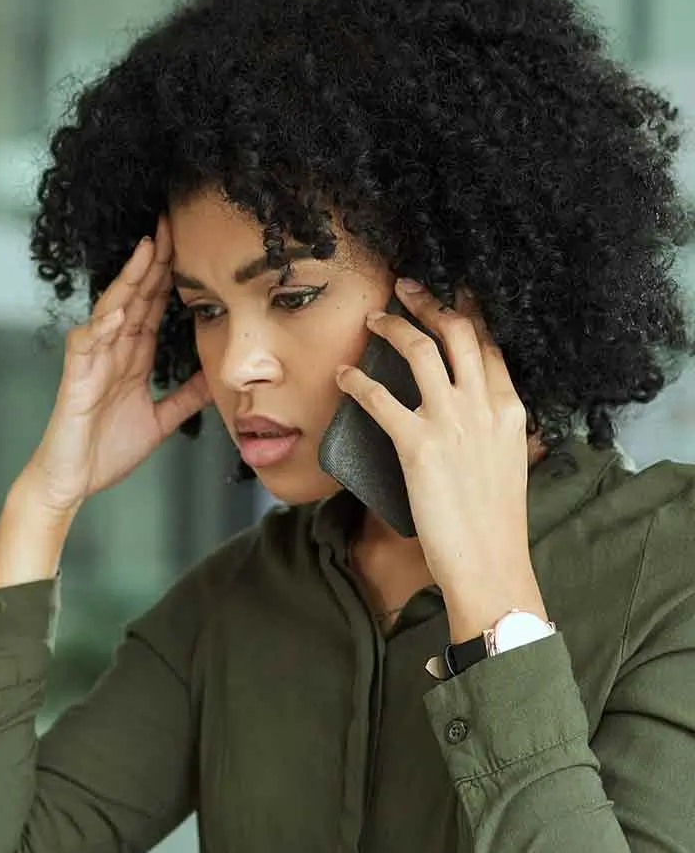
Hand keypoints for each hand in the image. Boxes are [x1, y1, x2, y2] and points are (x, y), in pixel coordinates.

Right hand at [21, 216, 211, 515]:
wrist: (73, 482)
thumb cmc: (105, 452)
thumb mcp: (160, 421)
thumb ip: (184, 397)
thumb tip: (214, 379)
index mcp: (131, 358)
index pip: (153, 305)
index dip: (169, 275)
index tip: (190, 243)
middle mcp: (112, 352)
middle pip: (134, 296)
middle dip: (152, 261)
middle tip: (170, 223)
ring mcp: (92, 362)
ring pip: (111, 310)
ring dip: (128, 281)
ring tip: (146, 250)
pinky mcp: (75, 380)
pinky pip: (87, 345)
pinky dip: (101, 326)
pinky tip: (117, 310)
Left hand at [334, 278, 547, 638]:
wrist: (490, 564)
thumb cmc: (493, 525)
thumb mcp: (508, 466)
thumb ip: (494, 434)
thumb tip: (475, 422)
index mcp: (509, 410)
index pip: (489, 345)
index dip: (467, 314)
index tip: (450, 297)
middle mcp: (484, 406)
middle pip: (458, 332)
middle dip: (430, 302)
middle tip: (406, 288)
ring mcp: (452, 423)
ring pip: (421, 351)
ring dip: (392, 327)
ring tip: (371, 320)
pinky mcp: (418, 446)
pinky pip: (381, 398)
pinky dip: (357, 380)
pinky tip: (343, 375)